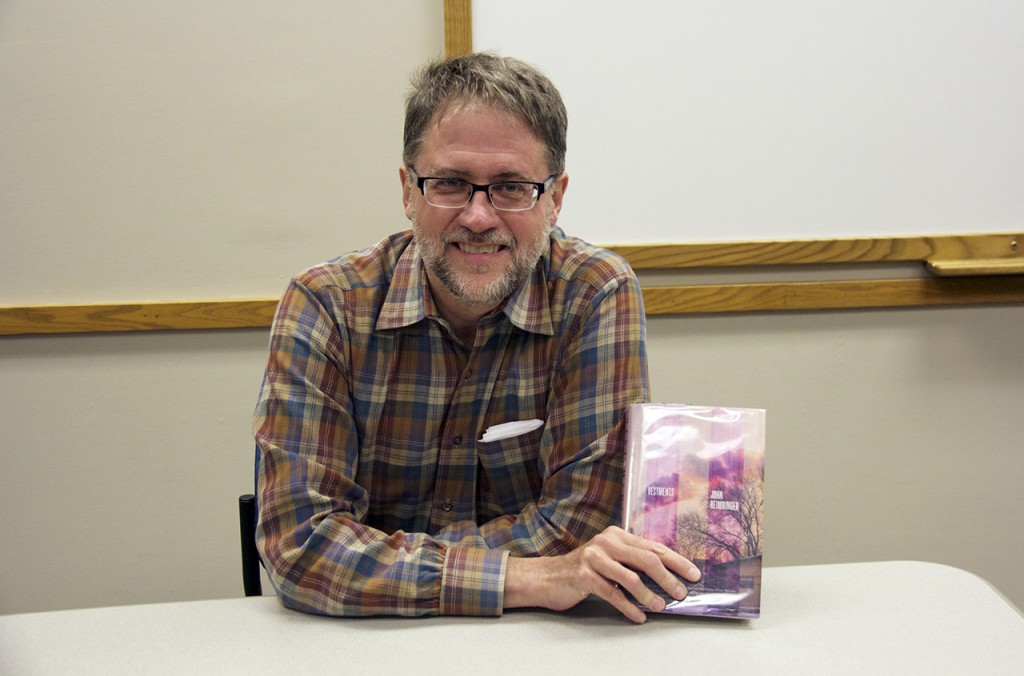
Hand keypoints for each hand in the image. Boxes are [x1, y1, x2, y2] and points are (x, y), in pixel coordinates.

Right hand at [503, 526, 700, 622]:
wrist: (547, 577)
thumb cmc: (583, 571)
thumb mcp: (609, 559)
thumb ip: (632, 562)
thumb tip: (667, 577)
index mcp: (617, 535)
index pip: (654, 547)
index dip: (676, 561)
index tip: (693, 574)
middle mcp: (607, 542)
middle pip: (646, 559)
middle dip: (668, 578)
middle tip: (681, 593)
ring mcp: (594, 558)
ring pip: (631, 577)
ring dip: (649, 595)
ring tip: (661, 607)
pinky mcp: (584, 575)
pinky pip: (613, 594)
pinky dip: (628, 607)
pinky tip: (638, 615)